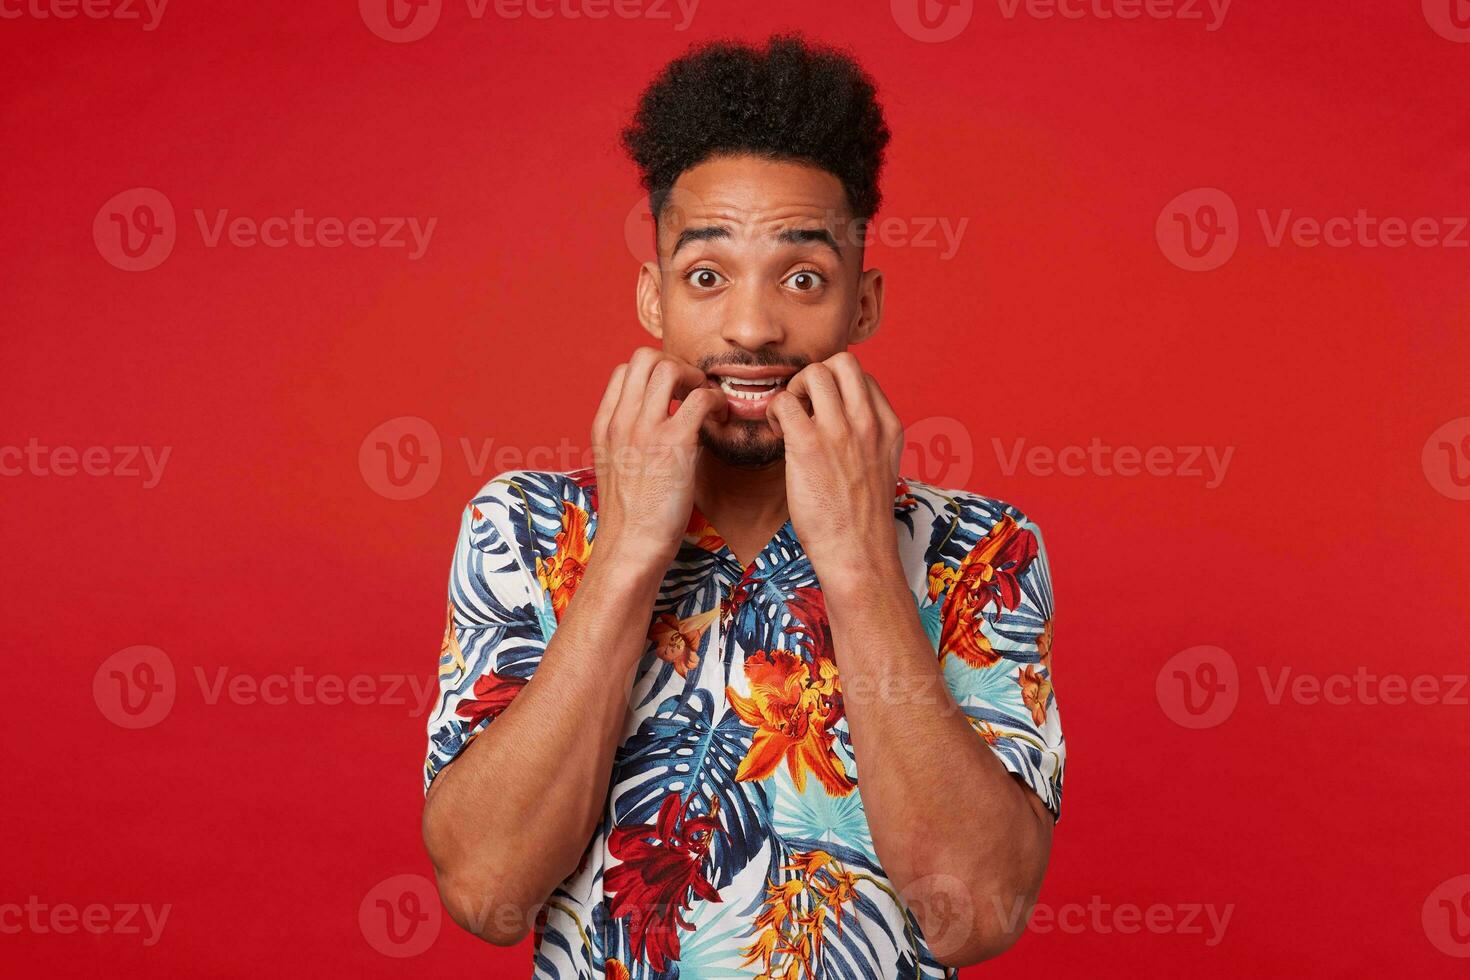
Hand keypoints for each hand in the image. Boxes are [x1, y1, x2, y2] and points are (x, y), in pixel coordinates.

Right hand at [591, 346, 727, 569]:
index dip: (654, 372)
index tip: (674, 393)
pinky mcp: (672, 445)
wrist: (629, 548)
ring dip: (695, 377)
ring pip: (669, 367)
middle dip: (675, 364)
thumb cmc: (631, 516)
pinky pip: (699, 398)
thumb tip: (661, 421)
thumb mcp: (616, 468)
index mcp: (605, 426)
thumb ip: (630, 439)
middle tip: (692, 391)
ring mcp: (643, 431)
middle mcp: (620, 421)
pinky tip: (720, 418)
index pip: (625, 370)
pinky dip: (716, 400)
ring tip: (705, 402)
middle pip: (645, 357)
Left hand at [765, 352, 905, 580]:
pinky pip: (784, 402)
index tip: (824, 411)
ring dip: (794, 388)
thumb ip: (869, 439)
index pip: (863, 377)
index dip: (838, 387)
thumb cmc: (862, 518)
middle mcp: (868, 422)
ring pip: (813, 372)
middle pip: (842, 362)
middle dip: (817, 374)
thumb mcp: (882, 467)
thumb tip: (846, 421)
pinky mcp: (808, 445)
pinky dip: (774, 411)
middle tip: (805, 405)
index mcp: (888, 426)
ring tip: (790, 419)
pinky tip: (778, 434)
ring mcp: (839, 431)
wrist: (858, 552)